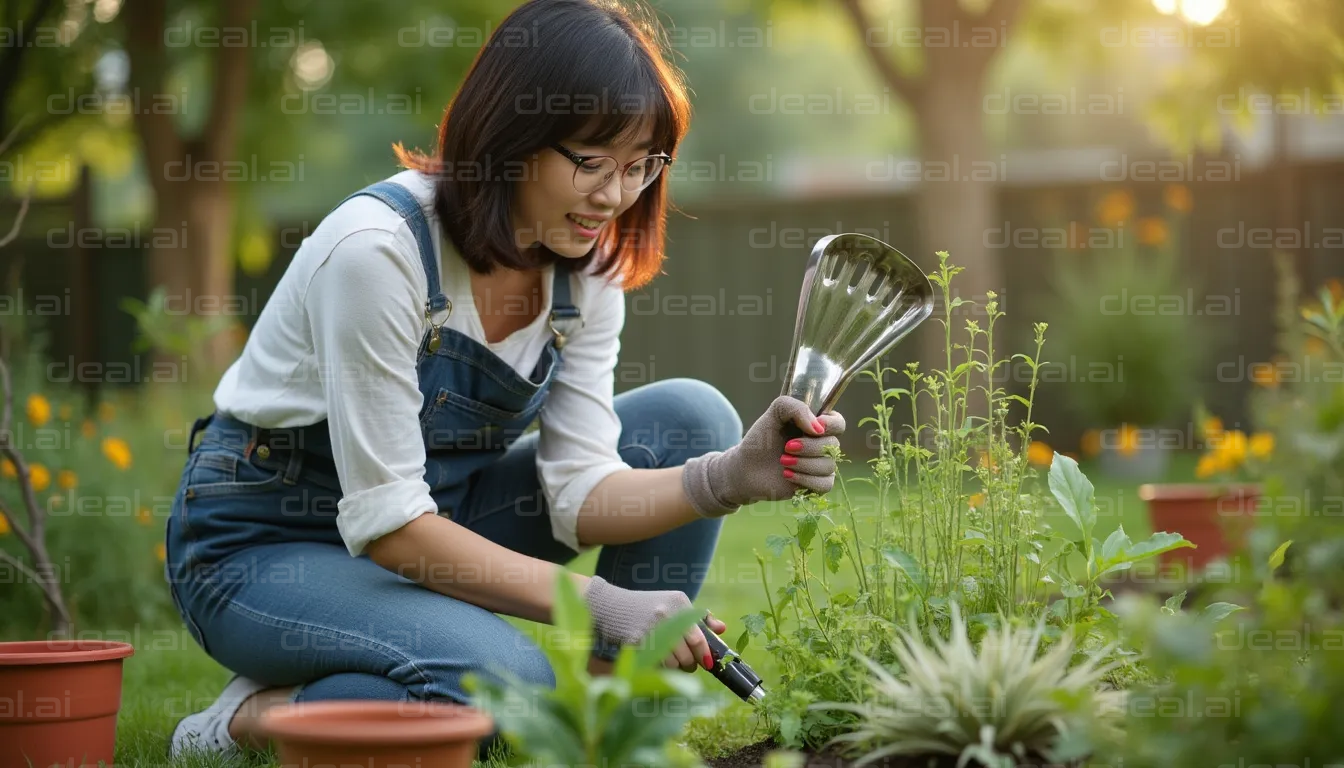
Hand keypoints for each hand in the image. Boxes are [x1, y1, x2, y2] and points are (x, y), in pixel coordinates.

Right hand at [583, 575, 719, 671]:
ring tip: (671, 660)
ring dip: (675, 668)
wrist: (611, 605)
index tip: (708, 663)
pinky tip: (657, 658)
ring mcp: (649, 629)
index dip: (705, 655)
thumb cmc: (648, 606)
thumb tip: (722, 629)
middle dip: (691, 664)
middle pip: (687, 655)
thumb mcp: (674, 604)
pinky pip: (656, 664)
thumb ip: (700, 617)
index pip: (698, 638)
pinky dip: (660, 667)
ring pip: (672, 663)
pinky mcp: (635, 641)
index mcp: (679, 602)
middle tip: (689, 664)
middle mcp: (665, 614)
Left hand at [682, 396, 845, 516]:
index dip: (831, 426)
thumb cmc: (760, 439)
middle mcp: (822, 445)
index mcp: (815, 425)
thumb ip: (795, 407)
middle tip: (786, 447)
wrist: (745, 468)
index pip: (839, 423)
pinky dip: (806, 480)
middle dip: (809, 447)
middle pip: (833, 445)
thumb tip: (818, 428)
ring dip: (803, 464)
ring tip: (783, 461)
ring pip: (829, 466)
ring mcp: (820, 466)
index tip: (813, 429)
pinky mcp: (815, 485)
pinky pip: (826, 484)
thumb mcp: (774, 413)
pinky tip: (787, 476)